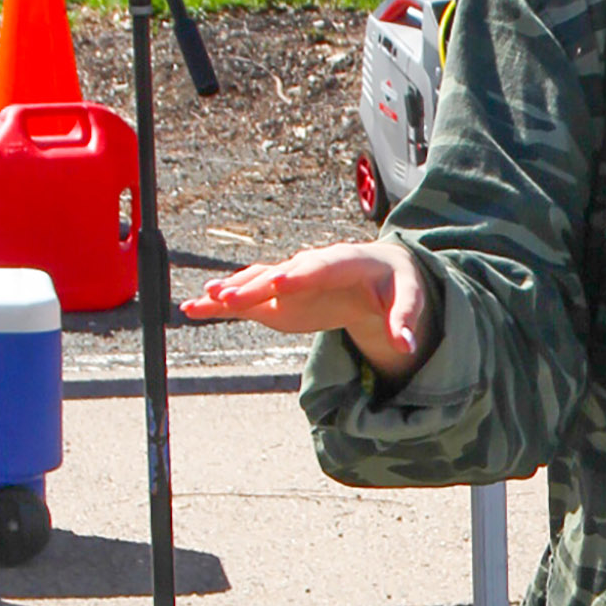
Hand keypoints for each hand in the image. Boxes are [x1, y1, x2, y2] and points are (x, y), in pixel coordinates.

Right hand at [183, 238, 439, 382]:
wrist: (382, 275)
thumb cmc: (398, 285)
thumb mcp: (411, 299)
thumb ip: (406, 320)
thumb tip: (408, 344)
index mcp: (346, 261)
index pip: (321, 266)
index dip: (301, 273)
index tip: (281, 281)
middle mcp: (312, 266)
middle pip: (282, 273)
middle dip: (256, 283)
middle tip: (230, 294)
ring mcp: (292, 280)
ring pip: (258, 282)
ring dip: (232, 290)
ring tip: (204, 299)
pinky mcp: (280, 296)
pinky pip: (249, 298)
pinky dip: (222, 303)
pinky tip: (194, 308)